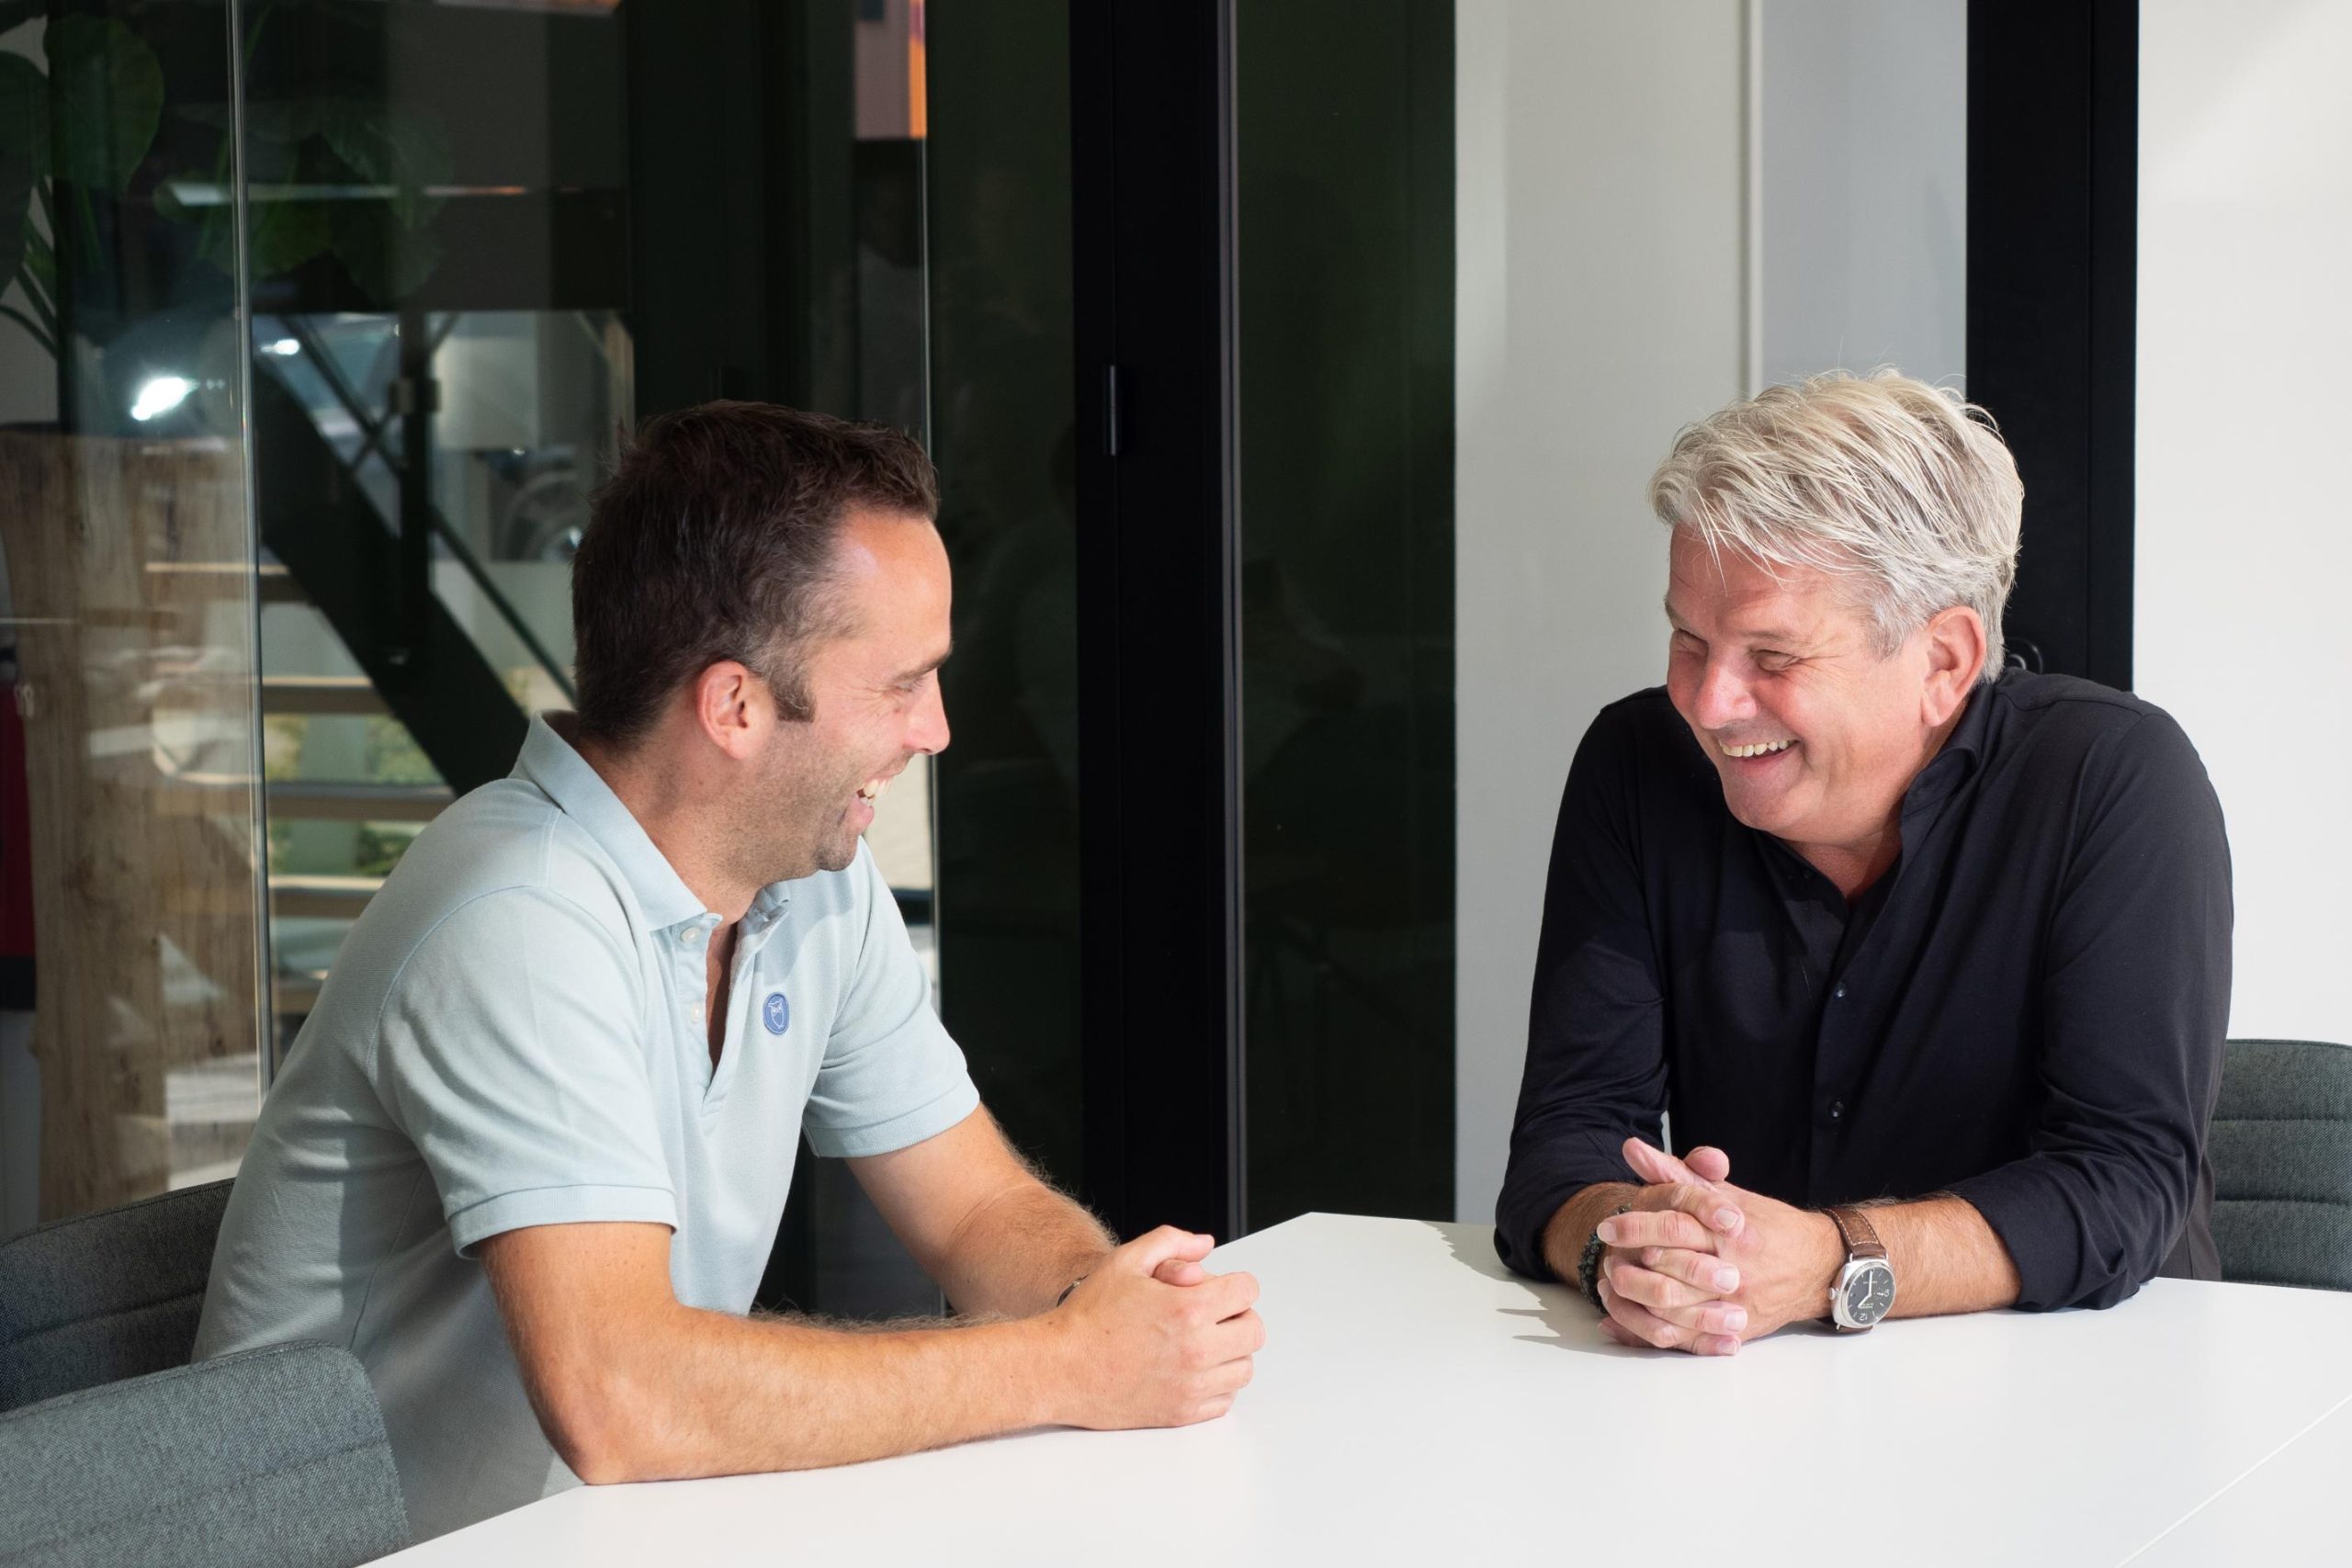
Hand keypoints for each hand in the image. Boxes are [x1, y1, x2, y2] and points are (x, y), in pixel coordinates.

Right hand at [1044, 1226, 1264, 1428]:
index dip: (1235, 1284)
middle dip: (1238, 1317)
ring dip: (1231, 1352)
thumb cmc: (1088, 1316)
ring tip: (1204, 1342)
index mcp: (1188, 1309)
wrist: (1059, 1367)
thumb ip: (1170, 1241)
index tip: (1220, 1289)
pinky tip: (1194, 1369)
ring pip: (1243, 1369)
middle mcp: (1196, 1350)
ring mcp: (1191, 1386)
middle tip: (1216, 1315)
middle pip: (1253, 1332)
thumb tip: (1205, 1244)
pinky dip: (1217, 1384)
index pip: (1248, 1291)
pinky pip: (1224, 1400)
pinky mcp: (1181, 1413)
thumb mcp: (1126, 1261)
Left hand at [1596, 1139, 1843, 1352]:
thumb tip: (1632, 1149)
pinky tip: (1627, 1319)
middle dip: (1631, 1264)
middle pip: (1671, 1269)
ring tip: (1612, 1286)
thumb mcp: (1725, 1194)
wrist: (1819, 1266)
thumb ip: (1677, 1173)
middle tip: (1606, 1258)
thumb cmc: (1768, 1225)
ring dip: (1636, 1300)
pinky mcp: (1736, 1329)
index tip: (1607, 1225)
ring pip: (1676, 1308)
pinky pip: (1688, 1337)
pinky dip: (1653, 1331)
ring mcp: (1735, 1303)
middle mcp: (1733, 1269)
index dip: (1636, 1226)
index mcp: (1729, 1231)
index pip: (1675, 1226)